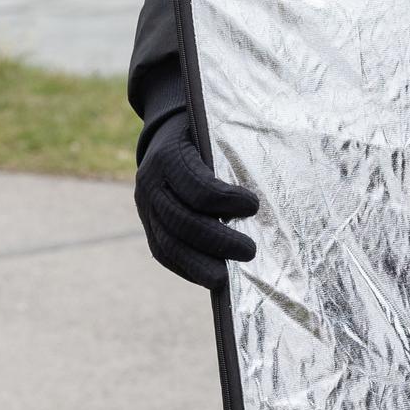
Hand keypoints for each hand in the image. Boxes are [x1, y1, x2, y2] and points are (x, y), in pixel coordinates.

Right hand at [135, 130, 260, 288]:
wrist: (163, 133)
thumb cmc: (202, 132)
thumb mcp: (214, 131)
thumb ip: (233, 153)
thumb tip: (265, 190)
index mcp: (169, 155)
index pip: (197, 186)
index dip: (225, 201)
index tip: (254, 207)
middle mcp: (151, 183)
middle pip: (182, 221)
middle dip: (217, 241)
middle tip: (249, 251)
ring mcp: (144, 206)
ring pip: (168, 243)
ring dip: (198, 264)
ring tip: (224, 278)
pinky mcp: (147, 224)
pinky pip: (162, 252)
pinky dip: (185, 267)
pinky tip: (208, 276)